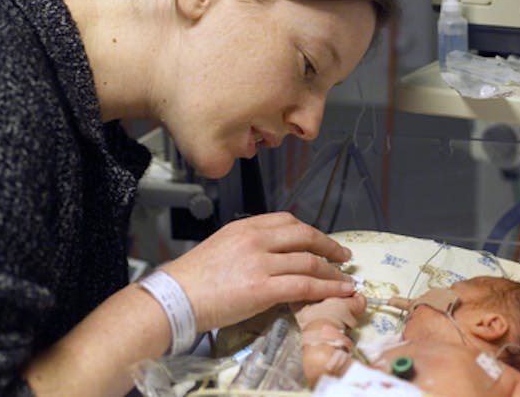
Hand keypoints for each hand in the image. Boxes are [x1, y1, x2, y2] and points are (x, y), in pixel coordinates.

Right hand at [161, 212, 353, 331]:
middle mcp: (256, 240)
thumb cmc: (191, 279)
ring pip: (309, 262)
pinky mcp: (263, 288)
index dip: (311, 232)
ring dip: (333, 272)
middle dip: (328, 246)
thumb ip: (248, 245)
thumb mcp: (221, 246)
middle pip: (304, 236)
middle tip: (343, 256)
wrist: (173, 298)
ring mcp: (261, 263)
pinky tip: (337, 292)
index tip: (322, 241)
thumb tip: (271, 254)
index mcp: (245, 227)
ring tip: (345, 280)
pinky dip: (327, 289)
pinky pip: (304, 286)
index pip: (288, 222)